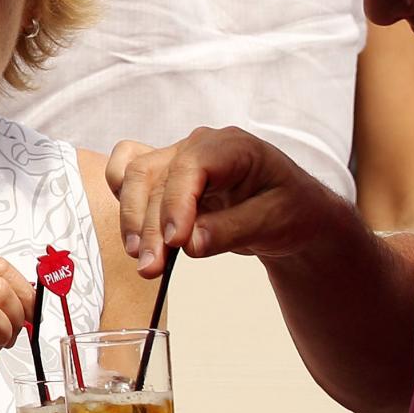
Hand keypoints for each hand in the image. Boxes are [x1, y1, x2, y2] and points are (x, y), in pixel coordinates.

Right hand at [106, 127, 347, 279]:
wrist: (290, 211)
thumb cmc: (289, 208)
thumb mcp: (274, 222)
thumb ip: (231, 230)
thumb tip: (189, 244)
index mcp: (231, 146)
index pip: (190, 167)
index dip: (176, 204)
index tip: (175, 242)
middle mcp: (197, 146)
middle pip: (152, 175)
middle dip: (147, 223)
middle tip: (150, 266)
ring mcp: (175, 158)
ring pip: (133, 177)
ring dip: (132, 220)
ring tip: (142, 260)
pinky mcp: (163, 177)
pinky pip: (126, 175)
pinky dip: (123, 202)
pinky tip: (134, 234)